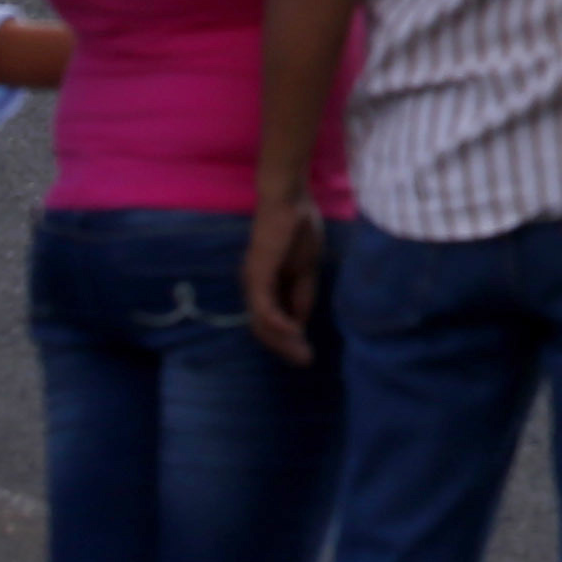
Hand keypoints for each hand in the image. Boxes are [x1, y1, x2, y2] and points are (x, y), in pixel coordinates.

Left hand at [245, 193, 323, 366]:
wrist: (287, 200)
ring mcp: (255, 283)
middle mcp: (256, 288)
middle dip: (286, 347)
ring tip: (301, 353)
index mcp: (268, 285)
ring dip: (282, 340)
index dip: (291, 338)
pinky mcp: (257, 276)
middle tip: (305, 361)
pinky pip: (264, 307)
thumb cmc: (299, 226)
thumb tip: (301, 320)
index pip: (276, 319)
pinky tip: (292, 332)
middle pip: (266, 327)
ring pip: (263, 322)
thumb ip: (302, 292)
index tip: (306, 354)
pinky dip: (277, 323)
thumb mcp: (307, 266)